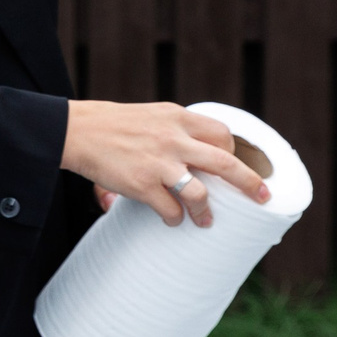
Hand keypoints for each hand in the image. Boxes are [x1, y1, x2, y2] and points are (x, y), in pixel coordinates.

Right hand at [63, 100, 269, 227]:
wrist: (73, 131)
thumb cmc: (110, 124)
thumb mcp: (150, 115)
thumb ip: (175, 129)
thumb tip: (199, 153)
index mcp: (176, 117)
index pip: (222, 134)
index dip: (232, 152)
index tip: (231, 166)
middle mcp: (172, 138)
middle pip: (226, 163)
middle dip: (250, 184)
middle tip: (262, 197)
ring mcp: (158, 163)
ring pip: (200, 193)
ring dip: (206, 211)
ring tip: (206, 221)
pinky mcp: (141, 184)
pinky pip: (170, 209)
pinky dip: (175, 218)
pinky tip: (172, 221)